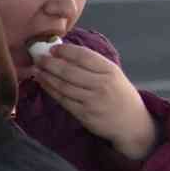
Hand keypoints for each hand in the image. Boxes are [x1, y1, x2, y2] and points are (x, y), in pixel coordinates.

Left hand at [32, 43, 156, 159]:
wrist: (132, 122)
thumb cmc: (120, 95)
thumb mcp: (115, 75)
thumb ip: (95, 65)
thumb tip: (67, 53)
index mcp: (111, 70)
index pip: (84, 56)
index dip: (66, 51)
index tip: (53, 48)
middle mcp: (102, 84)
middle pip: (69, 71)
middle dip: (51, 63)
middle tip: (39, 58)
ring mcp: (93, 100)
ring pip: (63, 86)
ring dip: (47, 76)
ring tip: (37, 70)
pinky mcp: (84, 114)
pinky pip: (63, 100)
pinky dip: (50, 90)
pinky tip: (44, 83)